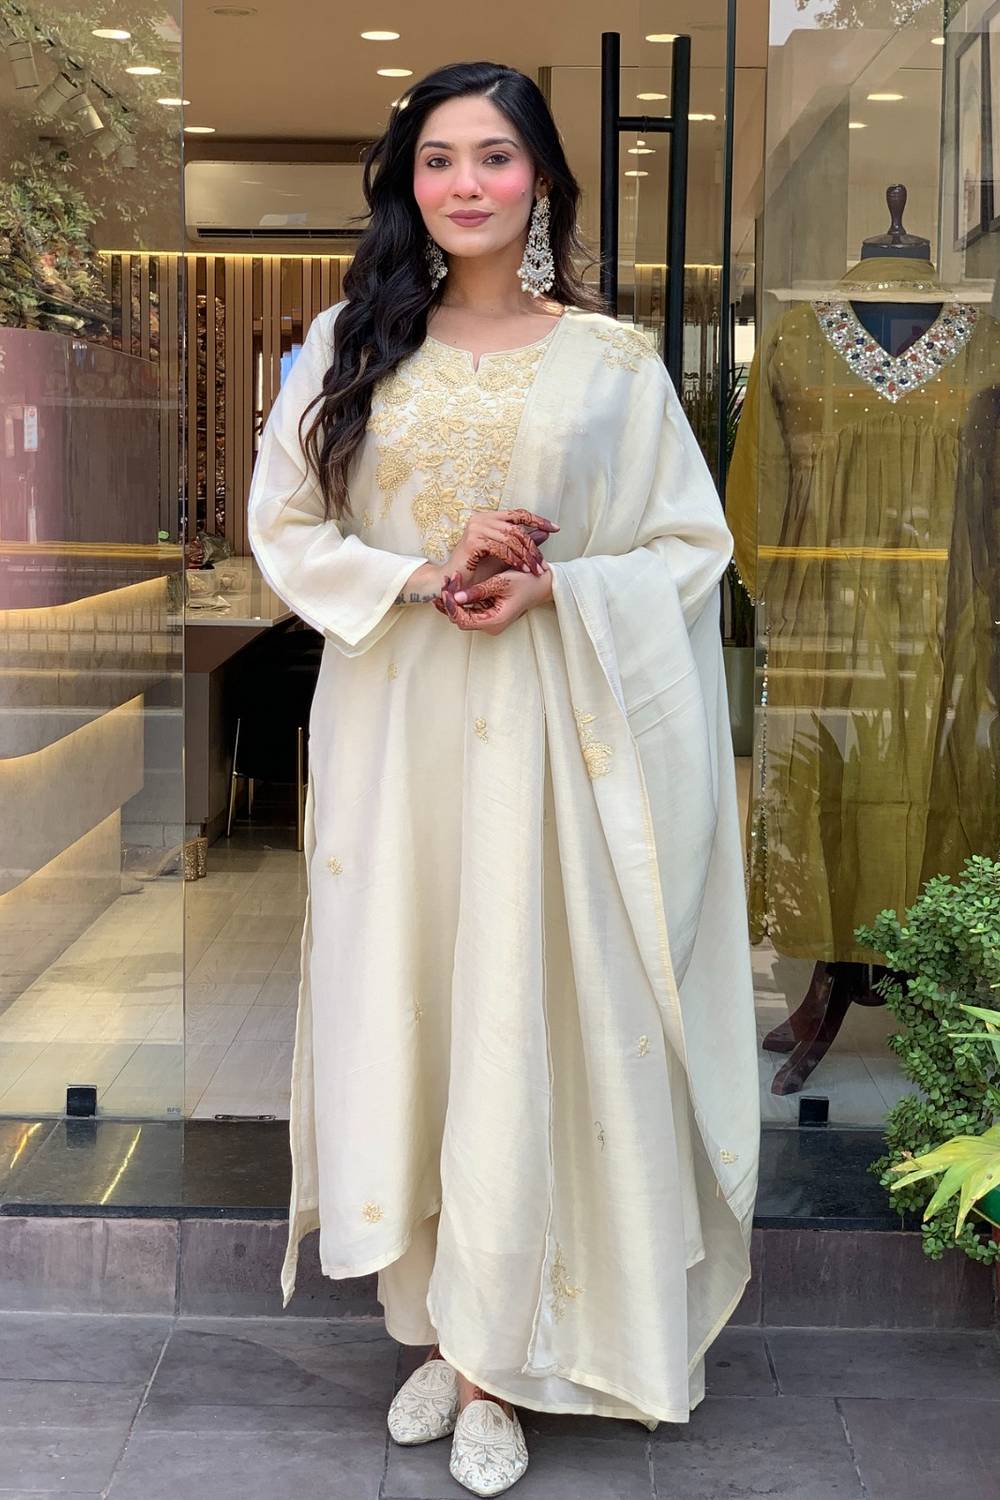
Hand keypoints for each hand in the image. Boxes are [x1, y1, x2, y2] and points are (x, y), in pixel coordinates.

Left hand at [434, 566, 552, 633]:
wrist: (542, 584)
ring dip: (454, 599)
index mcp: (494, 621)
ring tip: (451, 579)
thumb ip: (479, 591)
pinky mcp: (489, 614)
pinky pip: (470, 610)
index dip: (451, 605)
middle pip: (460, 619)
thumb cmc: (526, 582)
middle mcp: (491, 625)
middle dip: (450, 601)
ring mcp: (490, 621)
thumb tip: (456, 597)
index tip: (446, 587)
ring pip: (463, 615)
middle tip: (447, 580)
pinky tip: (457, 584)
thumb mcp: (502, 582)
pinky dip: (462, 598)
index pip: (462, 620)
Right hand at [444, 508, 558, 582]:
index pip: (518, 514)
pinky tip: (523, 569)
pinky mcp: (473, 540)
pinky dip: (514, 559)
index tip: (556, 529)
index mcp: (489, 517)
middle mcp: (481, 518)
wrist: (455, 581)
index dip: (538, 520)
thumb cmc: (479, 569)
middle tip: (543, 564)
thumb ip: (523, 543)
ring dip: (526, 556)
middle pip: (516, 529)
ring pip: (511, 539)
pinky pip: (501, 548)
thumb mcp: (507, 555)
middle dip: (533, 548)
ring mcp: (476, 527)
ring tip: (535, 570)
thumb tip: (546, 533)